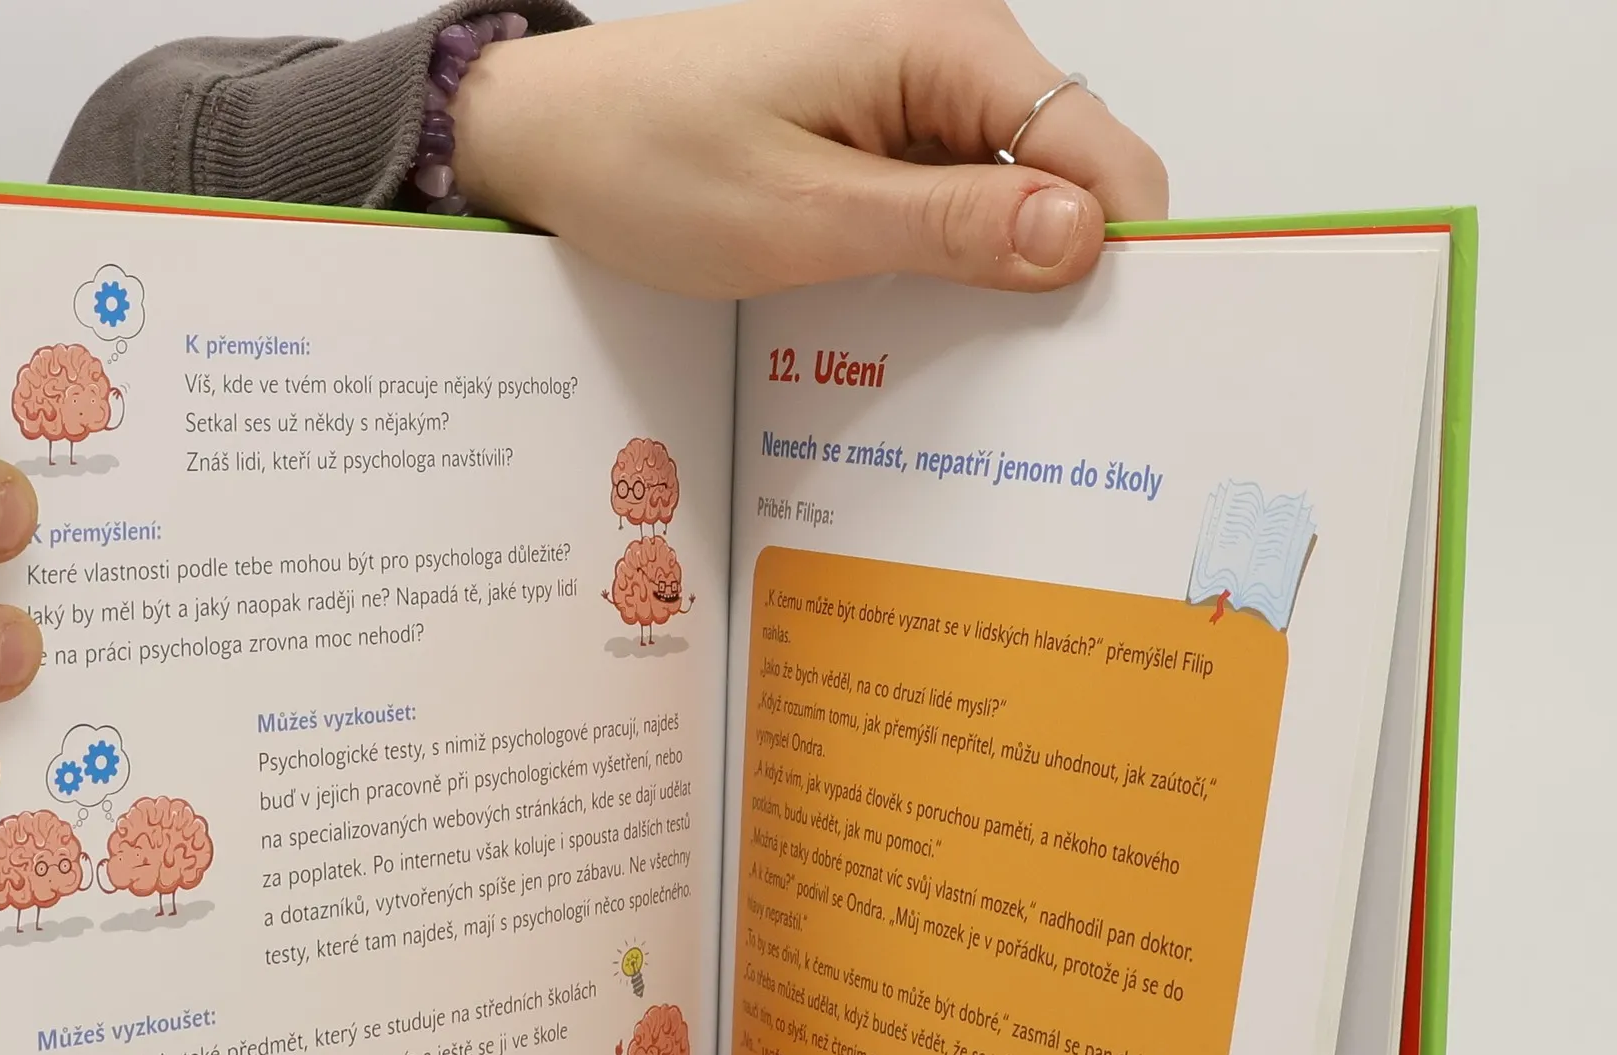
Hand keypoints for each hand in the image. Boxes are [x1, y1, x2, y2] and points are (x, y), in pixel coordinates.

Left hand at [454, 0, 1166, 298]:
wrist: (547, 135)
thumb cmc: (648, 159)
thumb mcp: (802, 216)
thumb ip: (945, 230)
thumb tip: (1081, 240)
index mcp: (944, 44)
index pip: (1097, 147)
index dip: (1124, 248)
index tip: (1118, 350)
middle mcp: (948, 55)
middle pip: (1067, 174)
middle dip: (1064, 273)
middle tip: (1039, 391)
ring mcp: (913, 97)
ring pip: (1010, 200)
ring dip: (999, 281)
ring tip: (976, 369)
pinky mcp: (878, 137)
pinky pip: (949, 207)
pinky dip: (946, 268)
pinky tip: (918, 326)